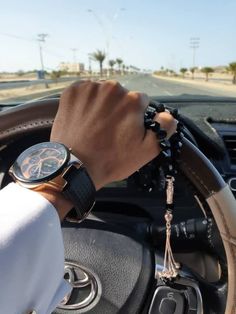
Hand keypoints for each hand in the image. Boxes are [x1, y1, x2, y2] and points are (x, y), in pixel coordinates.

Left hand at [50, 80, 176, 189]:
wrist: (75, 165)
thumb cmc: (112, 160)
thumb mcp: (147, 151)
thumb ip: (164, 128)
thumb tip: (168, 115)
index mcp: (132, 100)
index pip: (140, 102)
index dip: (135, 117)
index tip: (125, 130)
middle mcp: (112, 88)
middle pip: (121, 96)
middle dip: (118, 109)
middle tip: (109, 130)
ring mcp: (89, 88)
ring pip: (103, 93)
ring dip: (102, 105)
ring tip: (94, 126)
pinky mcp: (72, 91)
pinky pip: (85, 92)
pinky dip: (86, 102)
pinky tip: (83, 118)